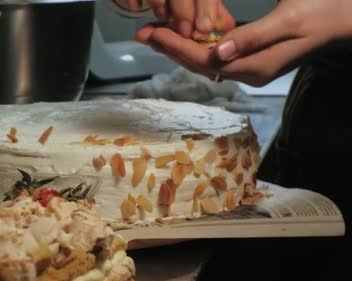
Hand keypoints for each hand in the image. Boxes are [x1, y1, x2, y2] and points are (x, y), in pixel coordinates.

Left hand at [137, 0, 351, 85]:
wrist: (344, 21)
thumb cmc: (321, 13)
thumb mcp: (288, 20)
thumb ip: (252, 38)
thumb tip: (216, 53)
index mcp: (255, 67)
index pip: (203, 60)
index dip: (174, 46)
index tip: (151, 32)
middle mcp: (248, 73)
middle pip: (198, 64)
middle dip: (169, 48)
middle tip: (143, 32)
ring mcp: (249, 69)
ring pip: (205, 61)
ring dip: (179, 47)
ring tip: (156, 33)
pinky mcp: (252, 61)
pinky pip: (216, 57)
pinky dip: (197, 46)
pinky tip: (185, 36)